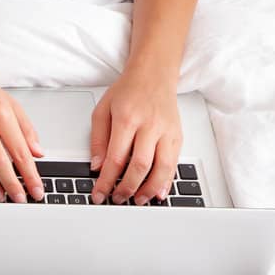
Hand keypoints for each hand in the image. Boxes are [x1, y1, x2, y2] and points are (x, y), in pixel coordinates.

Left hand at [89, 68, 182, 204]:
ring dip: (149, 189)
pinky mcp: (178, 136)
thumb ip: (98, 139)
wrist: (154, 74)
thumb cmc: (127, 91)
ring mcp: (167, 131)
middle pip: (140, 166)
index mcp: (127, 119)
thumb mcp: (103, 110)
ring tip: (137, 200)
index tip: (99, 194)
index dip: (106, 181)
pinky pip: (174, 164)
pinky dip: (167, 181)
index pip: (116, 158)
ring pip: (161, 168)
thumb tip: (97, 166)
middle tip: (117, 199)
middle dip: (127, 188)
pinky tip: (158, 192)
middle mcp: (149, 126)